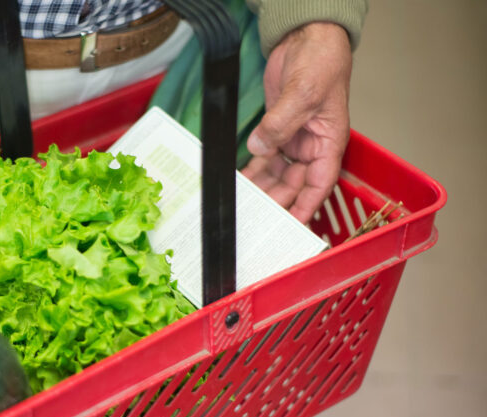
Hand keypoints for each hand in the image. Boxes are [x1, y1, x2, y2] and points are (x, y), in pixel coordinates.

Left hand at [242, 22, 352, 222]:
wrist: (306, 38)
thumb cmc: (322, 61)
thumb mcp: (304, 94)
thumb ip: (281, 124)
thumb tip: (261, 146)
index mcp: (329, 143)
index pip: (318, 184)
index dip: (305, 207)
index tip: (292, 225)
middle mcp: (312, 146)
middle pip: (294, 185)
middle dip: (277, 201)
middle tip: (257, 218)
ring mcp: (294, 140)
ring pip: (278, 175)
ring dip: (262, 189)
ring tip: (245, 206)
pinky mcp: (277, 131)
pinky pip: (265, 158)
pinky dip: (254, 171)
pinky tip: (241, 183)